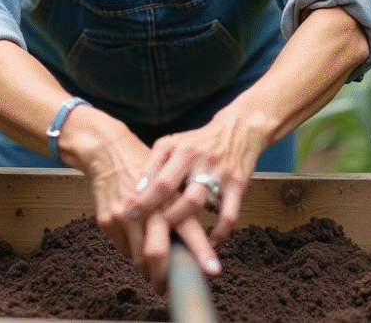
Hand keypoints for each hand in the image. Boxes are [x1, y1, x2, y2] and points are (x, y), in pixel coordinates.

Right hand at [74, 124, 216, 294]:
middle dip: (164, 275)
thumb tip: (200, 242)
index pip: (188, 229)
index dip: (201, 252)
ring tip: (153, 274)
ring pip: (138, 257)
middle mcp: (147, 206)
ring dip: (147, 268)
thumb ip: (183, 206)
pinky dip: (131, 251)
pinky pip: (123, 249)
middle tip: (167, 287)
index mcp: (169, 195)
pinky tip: (136, 244)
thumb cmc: (145, 166)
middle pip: (157, 251)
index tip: (212, 270)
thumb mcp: (170, 180)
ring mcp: (125, 215)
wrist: (109, 151)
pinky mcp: (107, 220)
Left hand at [129, 110, 265, 244]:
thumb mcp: (172, 143)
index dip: (145, 201)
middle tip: (154, 232)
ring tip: (177, 238)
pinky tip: (212, 239)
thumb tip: (137, 190)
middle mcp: (201, 161)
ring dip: (186, 225)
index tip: (131, 215)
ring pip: (200, 205)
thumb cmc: (198, 141)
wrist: (237, 130)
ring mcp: (221, 173)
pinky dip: (220, 231)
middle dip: (165, 217)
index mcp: (182, 150)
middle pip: (180, 196)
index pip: (160, 181)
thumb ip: (154, 164)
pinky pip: (229, 214)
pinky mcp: (238, 184)